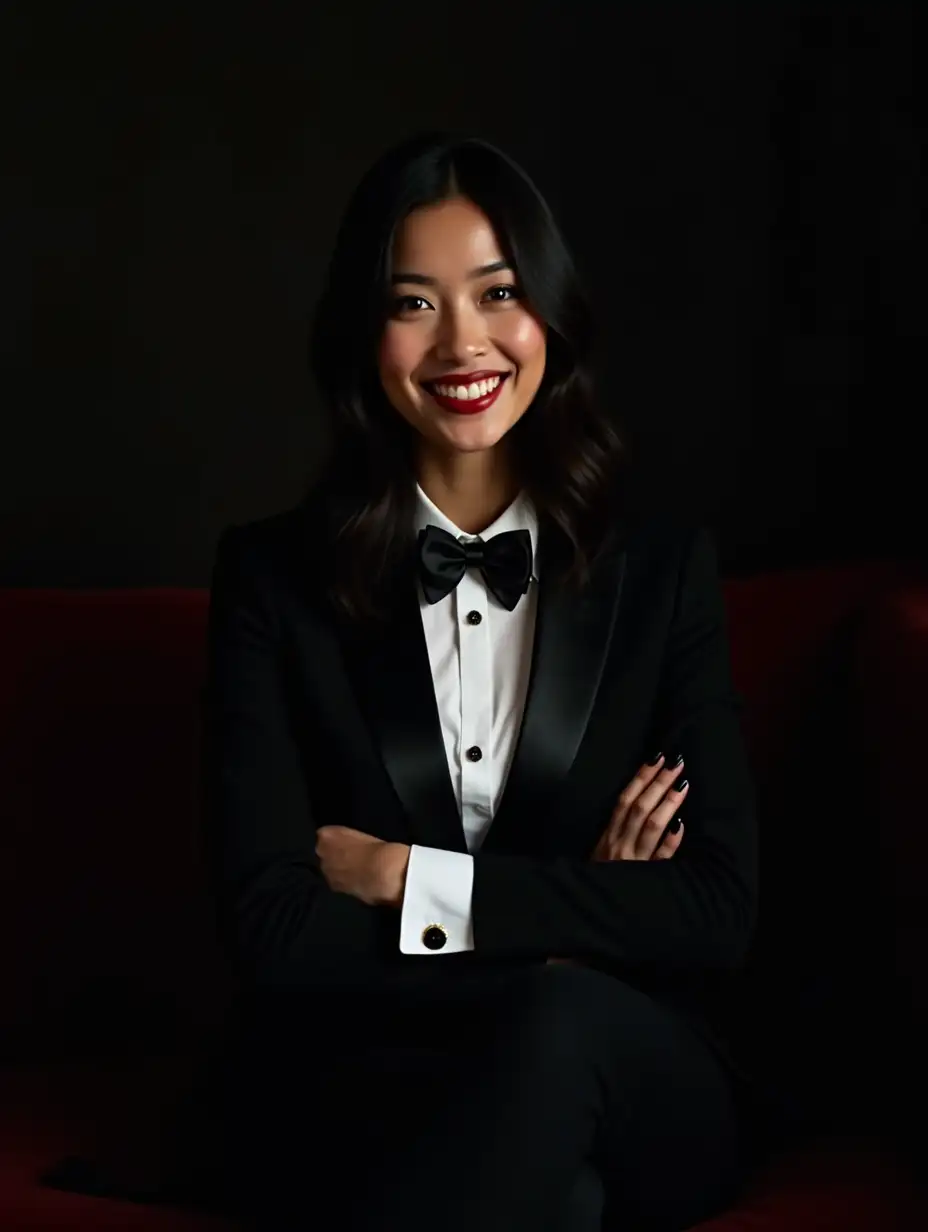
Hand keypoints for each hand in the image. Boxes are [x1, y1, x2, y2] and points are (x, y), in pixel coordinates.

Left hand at [315, 826, 409, 907]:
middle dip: (333, 855)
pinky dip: (343, 881)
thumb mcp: (360, 835)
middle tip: (349, 857)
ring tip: (354, 870)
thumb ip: (347, 839)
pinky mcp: (332, 887)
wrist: (382, 873)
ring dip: (337, 869)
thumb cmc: (376, 848)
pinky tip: (356, 881)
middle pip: (324, 852)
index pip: (324, 835)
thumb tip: (346, 845)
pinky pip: (336, 881)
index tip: (346, 842)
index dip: (336, 840)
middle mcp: (320, 852)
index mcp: (326, 835)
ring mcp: (325, 871)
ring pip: (329, 868)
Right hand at [547, 753, 686, 965]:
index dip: (641, 777)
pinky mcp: (645, 882)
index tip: (656, 758)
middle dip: (658, 782)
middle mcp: (618, 847)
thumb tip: (638, 802)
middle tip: (677, 762)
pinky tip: (682, 825)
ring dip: (667, 803)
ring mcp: (632, 863)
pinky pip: (660, 860)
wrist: (585, 923)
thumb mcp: (601, 856)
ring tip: (682, 784)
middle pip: (639, 807)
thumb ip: (617, 833)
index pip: (624, 800)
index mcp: (607, 838)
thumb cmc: (597, 887)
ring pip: (650, 827)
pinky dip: (671, 841)